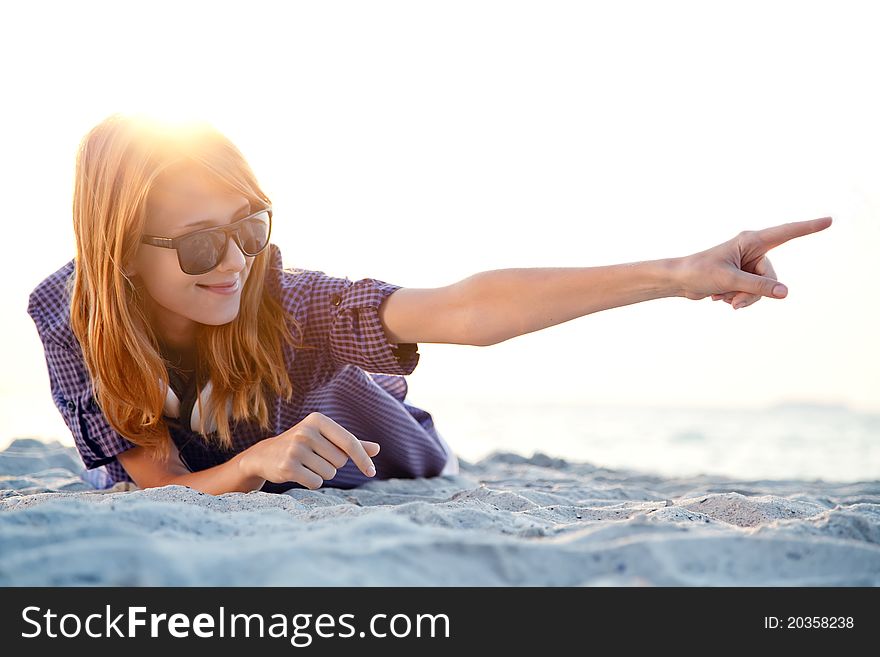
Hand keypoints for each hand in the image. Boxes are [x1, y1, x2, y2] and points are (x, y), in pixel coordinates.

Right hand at [239, 412, 380, 488]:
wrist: (265, 456)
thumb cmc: (303, 445)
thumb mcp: (325, 439)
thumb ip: (351, 443)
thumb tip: (377, 449)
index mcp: (317, 420)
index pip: (349, 441)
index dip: (362, 458)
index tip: (371, 471)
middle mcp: (306, 431)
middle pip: (340, 461)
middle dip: (332, 464)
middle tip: (314, 458)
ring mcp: (295, 448)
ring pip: (329, 473)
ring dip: (322, 474)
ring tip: (306, 465)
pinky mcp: (288, 466)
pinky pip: (316, 482)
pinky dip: (312, 482)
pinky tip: (299, 473)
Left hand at [674, 216, 832, 308]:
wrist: (679, 281)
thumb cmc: (699, 272)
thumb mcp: (730, 280)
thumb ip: (758, 286)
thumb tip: (784, 292)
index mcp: (751, 240)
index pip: (786, 233)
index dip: (808, 228)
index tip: (829, 220)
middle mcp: (752, 250)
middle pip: (771, 276)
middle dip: (755, 292)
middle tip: (733, 300)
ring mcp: (747, 264)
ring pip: (762, 288)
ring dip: (744, 297)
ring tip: (723, 298)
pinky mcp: (742, 276)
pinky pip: (752, 292)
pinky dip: (737, 297)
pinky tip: (719, 296)